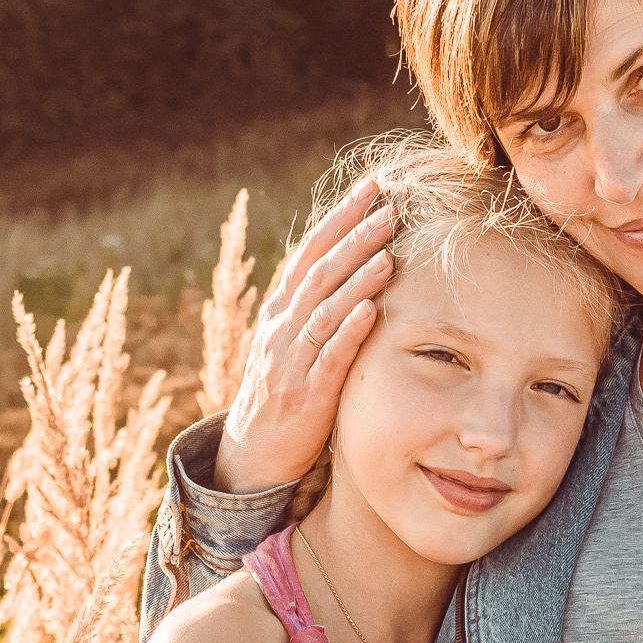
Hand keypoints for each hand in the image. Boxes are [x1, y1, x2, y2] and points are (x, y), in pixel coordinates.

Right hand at [210, 176, 397, 492]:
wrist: (254, 453)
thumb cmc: (284, 392)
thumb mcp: (293, 342)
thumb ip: (315, 307)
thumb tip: (350, 264)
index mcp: (279, 310)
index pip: (309, 252)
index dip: (340, 219)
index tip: (372, 189)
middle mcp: (280, 328)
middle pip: (318, 273)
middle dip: (354, 238)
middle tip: (389, 209)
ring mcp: (290, 360)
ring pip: (323, 310)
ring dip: (356, 280)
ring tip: (388, 253)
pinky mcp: (305, 395)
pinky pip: (327, 358)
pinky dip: (348, 332)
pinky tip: (369, 311)